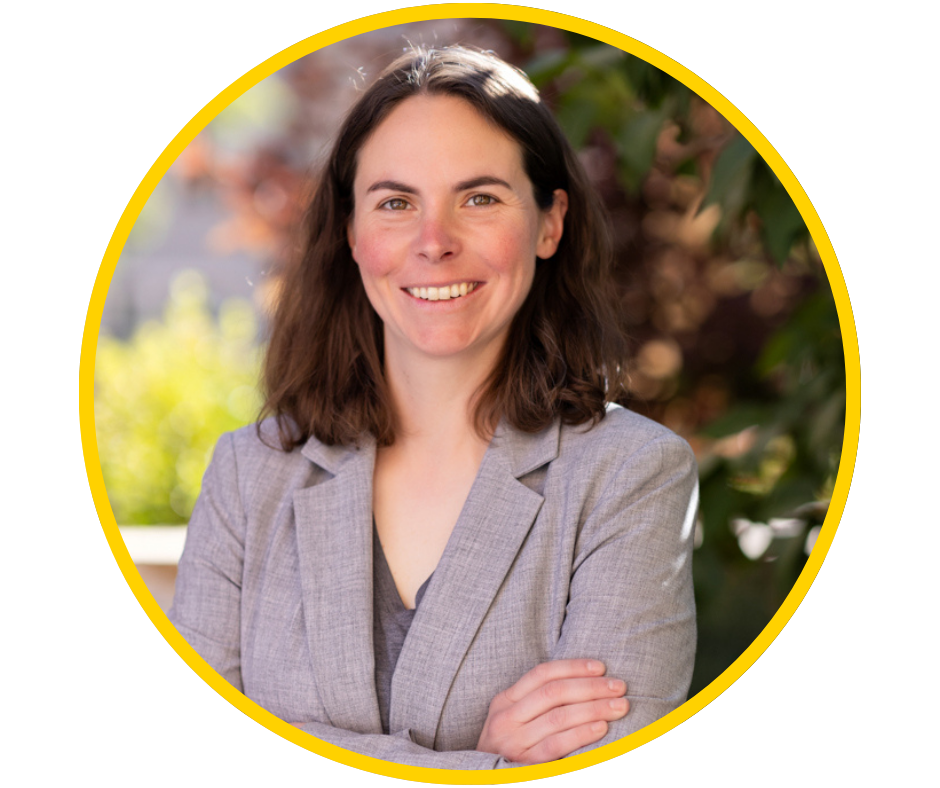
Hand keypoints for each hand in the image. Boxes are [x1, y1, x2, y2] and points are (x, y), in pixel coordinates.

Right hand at [475, 659, 628, 764]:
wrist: (485, 783)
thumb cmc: (510, 750)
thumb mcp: (513, 721)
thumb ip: (536, 703)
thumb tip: (583, 683)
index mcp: (505, 701)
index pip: (542, 674)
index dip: (573, 667)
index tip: (601, 667)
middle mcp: (506, 719)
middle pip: (553, 693)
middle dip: (590, 687)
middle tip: (619, 687)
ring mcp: (513, 743)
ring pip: (558, 717)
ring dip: (593, 708)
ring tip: (619, 706)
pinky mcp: (524, 765)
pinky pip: (556, 745)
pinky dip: (581, 734)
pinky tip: (602, 728)